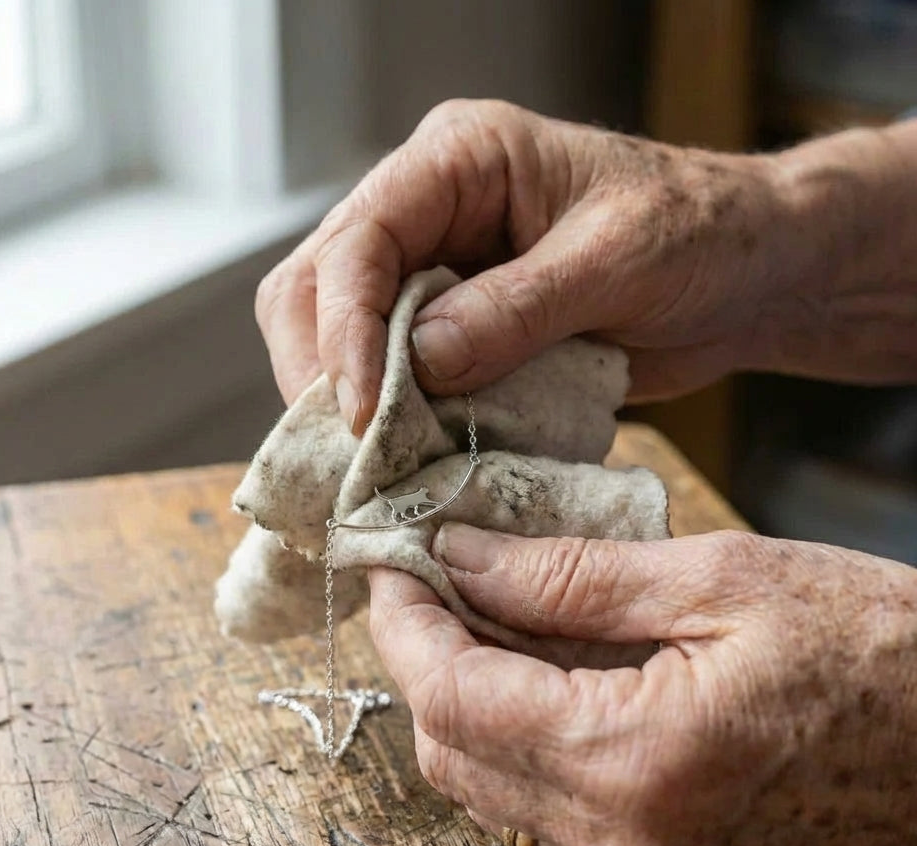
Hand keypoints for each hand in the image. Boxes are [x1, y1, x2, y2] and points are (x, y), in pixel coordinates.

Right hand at [255, 100, 916, 433]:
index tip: (362, 412)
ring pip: (338, 339)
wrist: (745, 276)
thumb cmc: (700, 235)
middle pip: (317, 288)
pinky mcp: (453, 334)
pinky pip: (393, 380)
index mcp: (458, 160)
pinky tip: (406, 465)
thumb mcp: (617, 260)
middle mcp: (428, 212)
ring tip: (370, 469)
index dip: (344, 329)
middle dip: (321, 373)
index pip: (359, 240)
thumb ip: (516, 308)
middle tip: (347, 454)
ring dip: (347, 407)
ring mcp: (434, 275)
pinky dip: (393, 426)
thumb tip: (418, 363)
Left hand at [368, 524, 916, 845]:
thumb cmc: (877, 645)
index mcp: (640, 761)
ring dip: (466, 700)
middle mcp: (631, 843)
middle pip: (453, 755)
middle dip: (423, 660)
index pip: (454, 698)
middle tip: (431, 578)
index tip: (391, 560)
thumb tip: (460, 555)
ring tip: (483, 612)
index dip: (405, 624)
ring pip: (489, 791)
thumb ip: (569, 576)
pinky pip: (545, 813)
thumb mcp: (718, 579)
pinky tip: (540, 672)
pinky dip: (519, 740)